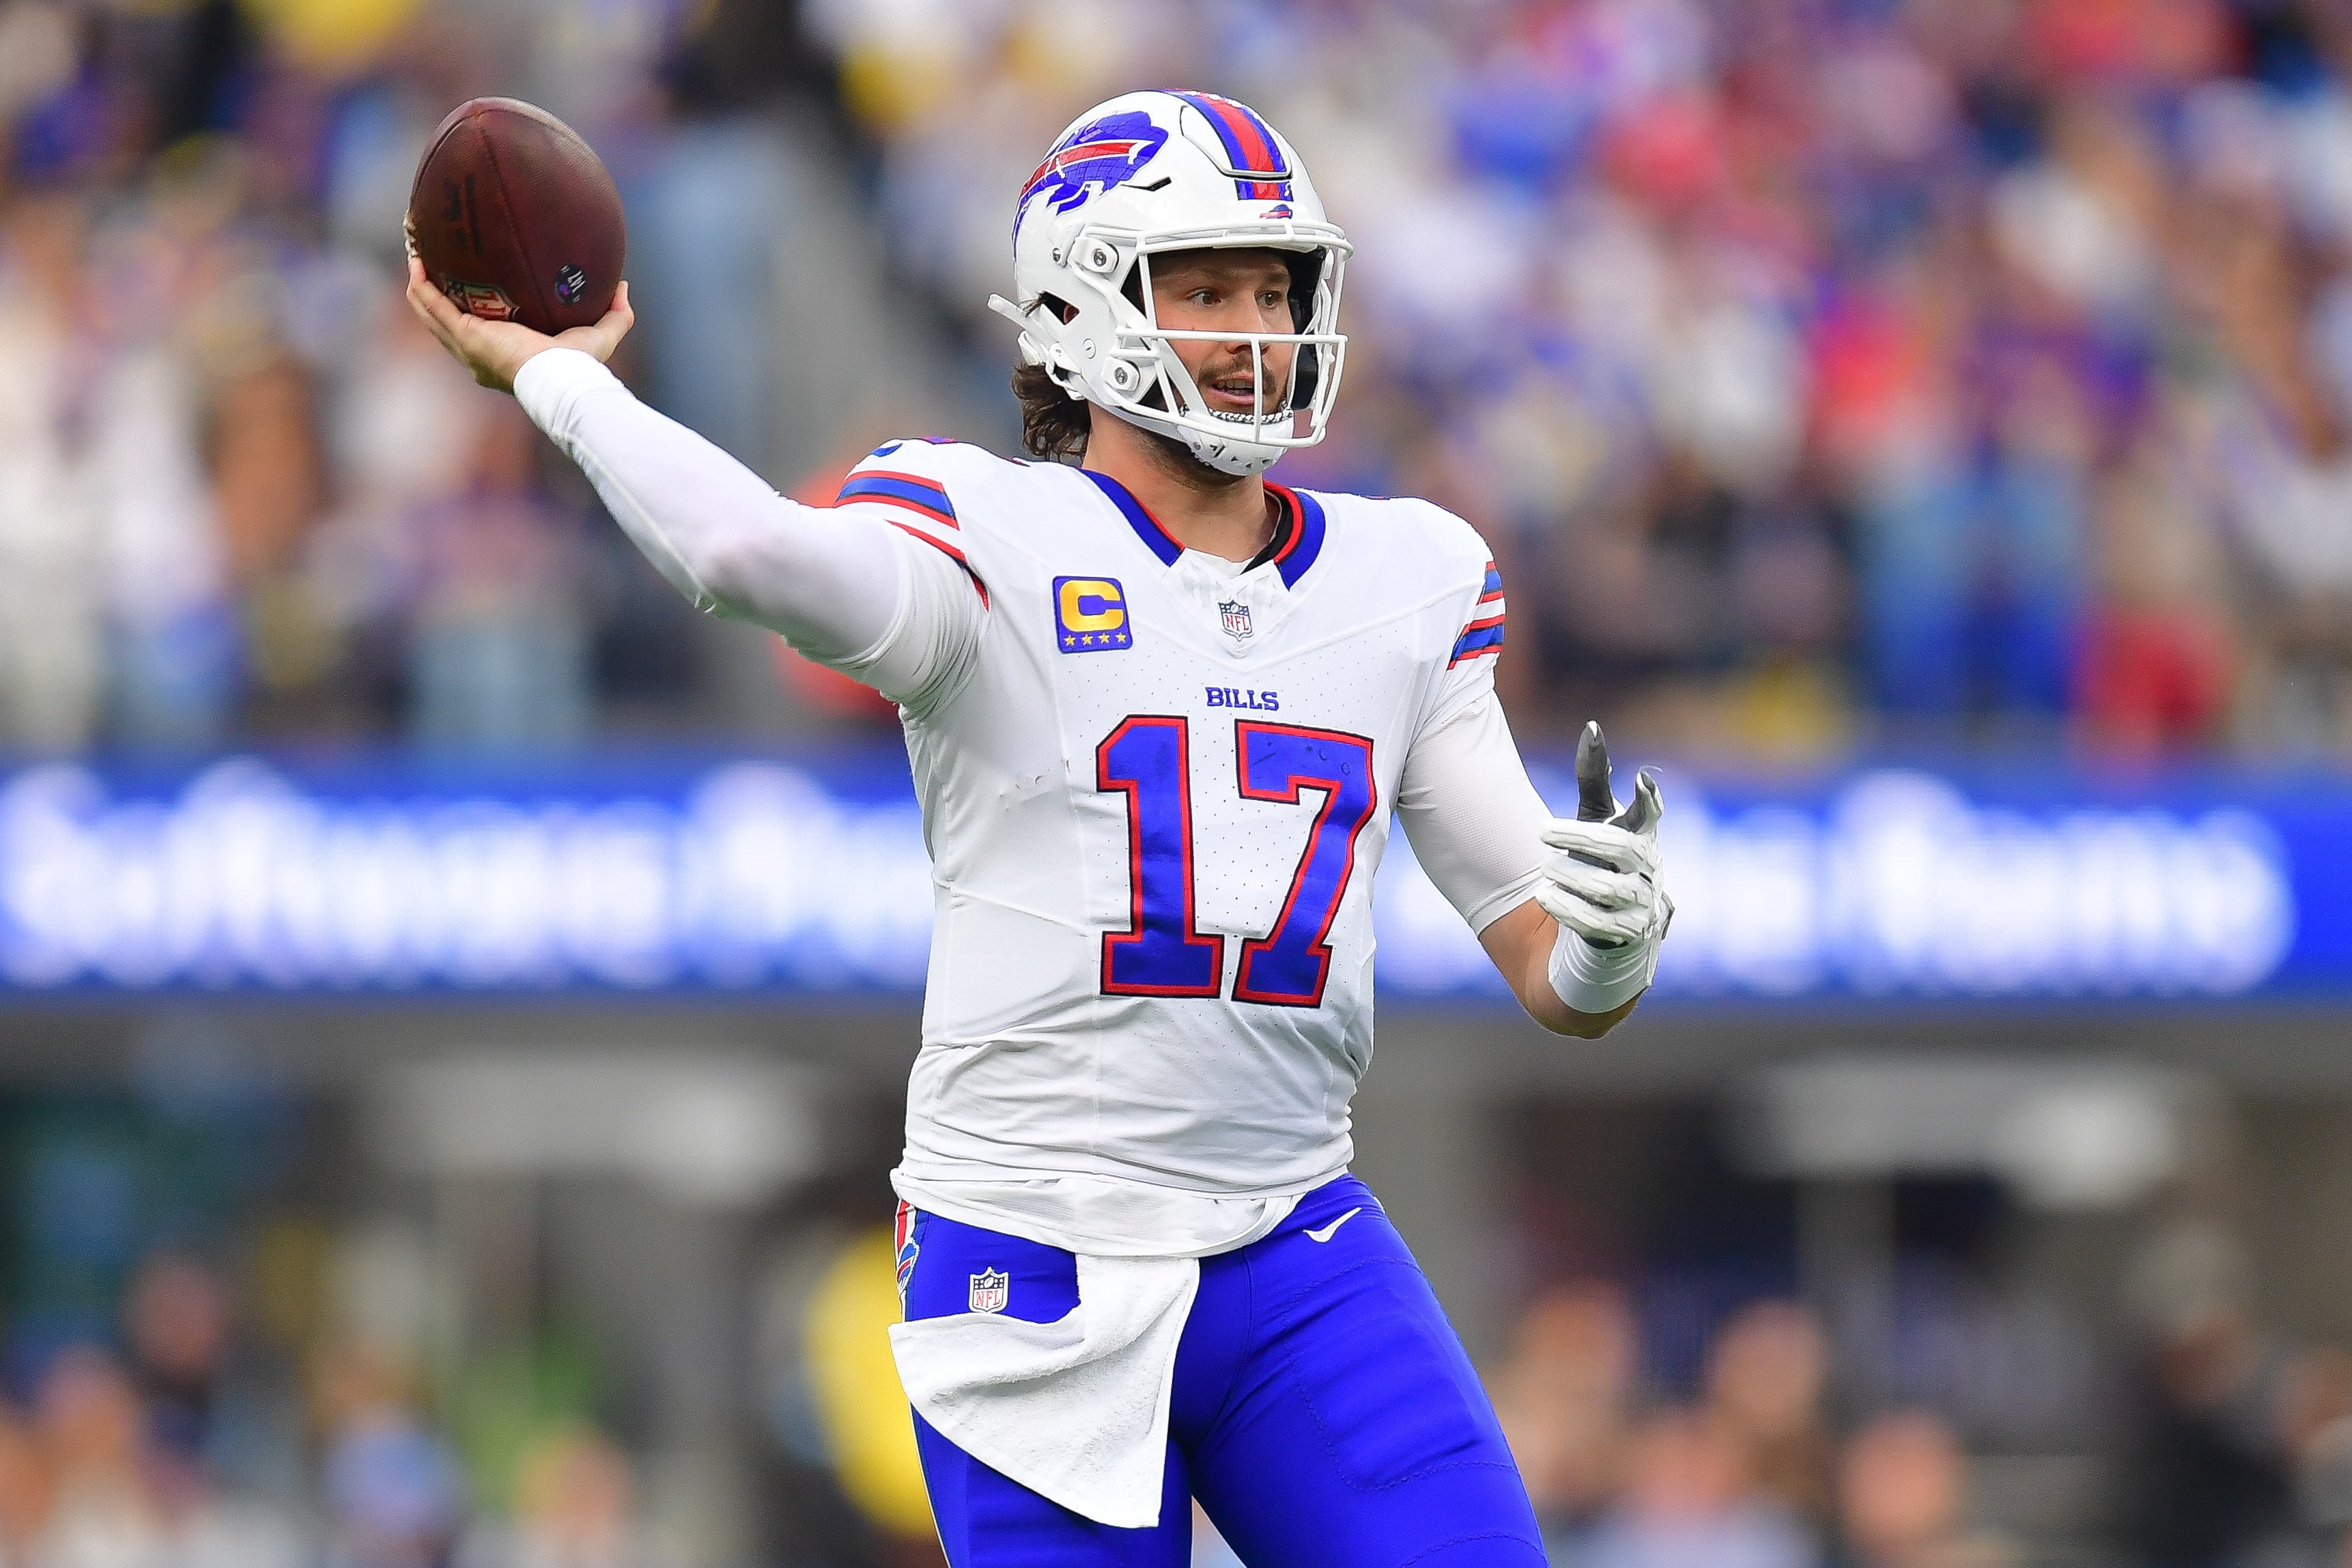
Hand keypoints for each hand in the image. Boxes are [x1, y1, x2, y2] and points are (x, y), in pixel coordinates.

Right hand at [403, 246, 633, 393]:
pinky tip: (417, 259)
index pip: (477, 331)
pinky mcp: (464, 335)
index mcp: (501, 355)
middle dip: (432, 291)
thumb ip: (614, 313)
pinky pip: (432, 304)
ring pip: (430, 311)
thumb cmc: (580, 367)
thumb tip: (622, 285)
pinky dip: (421, 283)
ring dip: (419, 282)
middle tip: (428, 260)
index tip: (465, 283)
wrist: (563, 379)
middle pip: (443, 320)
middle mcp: (477, 353)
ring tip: (415, 252)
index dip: (466, 309)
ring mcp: (466, 345)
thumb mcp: (601, 335)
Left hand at [1534, 722, 1671, 949]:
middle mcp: (1647, 870)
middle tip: (1541, 831)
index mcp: (1642, 838)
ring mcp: (1640, 905)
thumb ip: (1595, 779)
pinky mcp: (1626, 935)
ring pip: (1607, 888)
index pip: (1650, 816)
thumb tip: (1591, 726)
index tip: (1641, 779)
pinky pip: (1597, 923)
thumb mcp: (1596, 820)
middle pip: (1620, 847)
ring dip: (1571, 877)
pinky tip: (1544, 898)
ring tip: (1544, 871)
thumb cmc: (1602, 862)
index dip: (1649, 799)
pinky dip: (1568, 909)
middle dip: (1580, 837)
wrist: (1609, 929)